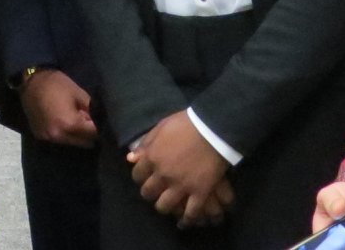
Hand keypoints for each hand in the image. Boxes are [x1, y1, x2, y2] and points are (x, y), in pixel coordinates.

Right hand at [19, 69, 97, 147]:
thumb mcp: (78, 93)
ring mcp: (48, 138)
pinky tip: (64, 123)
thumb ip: (91, 109)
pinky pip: (58, 140)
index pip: (92, 134)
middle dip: (89, 134)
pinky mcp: (40, 136)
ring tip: (78, 122)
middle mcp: (58, 136)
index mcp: (69, 124)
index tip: (102, 123)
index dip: (99, 129)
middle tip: (91, 123)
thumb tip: (99, 120)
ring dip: (76, 136)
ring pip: (71, 143)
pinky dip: (64, 134)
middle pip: (83, 143)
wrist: (30, 81)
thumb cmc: (56, 84)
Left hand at [127, 111, 228, 227]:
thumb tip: (130, 158)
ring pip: (165, 206)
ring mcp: (181, 185)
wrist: (213, 128)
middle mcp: (163, 175)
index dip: (141, 178)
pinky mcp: (199, 192)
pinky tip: (186, 220)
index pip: (137, 175)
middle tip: (157, 192)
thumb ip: (146, 144)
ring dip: (165, 206)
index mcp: (152, 157)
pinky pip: (190, 212)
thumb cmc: (187, 123)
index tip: (146, 178)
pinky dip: (187, 218)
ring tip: (170, 205)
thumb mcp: (161, 127)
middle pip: (149, 192)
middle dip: (151, 193)